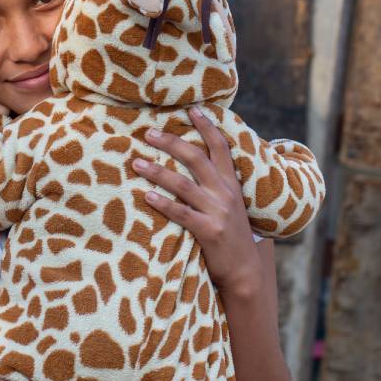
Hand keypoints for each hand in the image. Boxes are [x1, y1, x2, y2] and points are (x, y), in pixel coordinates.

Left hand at [133, 107, 259, 290]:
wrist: (245, 270)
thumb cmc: (232, 237)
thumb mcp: (232, 206)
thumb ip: (218, 186)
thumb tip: (199, 166)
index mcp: (232, 184)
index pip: (221, 147)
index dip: (208, 126)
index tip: (193, 109)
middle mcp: (226, 193)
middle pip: (197, 158)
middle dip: (172, 142)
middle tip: (148, 131)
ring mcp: (218, 212)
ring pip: (184, 184)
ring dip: (157, 171)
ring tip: (136, 162)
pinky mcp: (209, 232)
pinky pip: (181, 213)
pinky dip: (163, 204)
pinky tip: (146, 196)